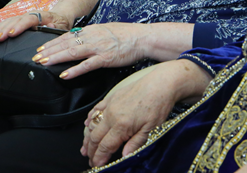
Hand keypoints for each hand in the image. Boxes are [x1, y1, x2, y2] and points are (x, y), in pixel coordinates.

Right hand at [0, 10, 70, 41]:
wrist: (61, 17)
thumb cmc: (62, 24)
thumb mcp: (63, 27)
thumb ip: (58, 27)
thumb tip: (50, 26)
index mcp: (44, 16)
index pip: (31, 19)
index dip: (20, 26)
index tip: (12, 33)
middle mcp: (33, 15)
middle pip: (18, 19)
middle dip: (6, 28)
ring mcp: (25, 17)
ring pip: (11, 20)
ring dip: (1, 28)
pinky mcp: (21, 22)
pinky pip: (9, 23)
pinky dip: (0, 27)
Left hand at [31, 22, 150, 79]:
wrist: (143, 38)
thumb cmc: (127, 35)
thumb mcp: (106, 30)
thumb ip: (93, 34)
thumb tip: (81, 39)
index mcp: (92, 30)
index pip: (67, 36)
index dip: (53, 42)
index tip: (41, 48)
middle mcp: (92, 37)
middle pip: (66, 43)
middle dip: (49, 50)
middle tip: (36, 57)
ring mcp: (98, 48)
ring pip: (72, 52)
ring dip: (56, 58)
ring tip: (43, 63)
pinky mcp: (105, 59)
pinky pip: (86, 65)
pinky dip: (74, 70)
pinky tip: (64, 74)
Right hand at [81, 60, 210, 166]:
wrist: (161, 83)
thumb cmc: (159, 105)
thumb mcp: (151, 128)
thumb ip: (136, 143)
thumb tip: (124, 156)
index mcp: (122, 125)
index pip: (105, 146)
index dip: (99, 157)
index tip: (96, 165)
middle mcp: (112, 115)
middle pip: (95, 137)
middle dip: (91, 150)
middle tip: (91, 160)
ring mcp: (110, 105)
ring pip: (92, 124)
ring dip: (87, 137)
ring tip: (85, 148)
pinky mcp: (112, 96)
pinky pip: (96, 109)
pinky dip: (89, 119)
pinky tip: (87, 125)